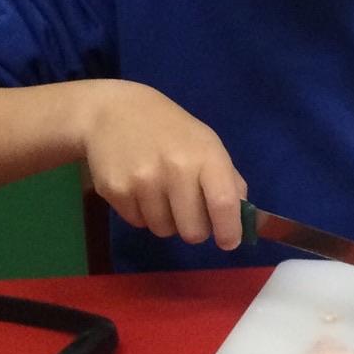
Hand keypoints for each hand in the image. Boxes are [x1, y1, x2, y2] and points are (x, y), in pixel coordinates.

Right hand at [79, 81, 246, 249]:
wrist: (112, 111)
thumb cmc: (169, 130)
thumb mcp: (206, 144)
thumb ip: (227, 180)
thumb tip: (241, 219)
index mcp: (205, 156)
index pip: (223, 203)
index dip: (229, 230)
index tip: (229, 242)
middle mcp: (175, 169)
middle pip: (193, 231)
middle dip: (195, 229)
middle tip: (190, 213)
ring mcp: (142, 181)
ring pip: (164, 231)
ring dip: (167, 221)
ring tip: (161, 193)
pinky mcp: (115, 191)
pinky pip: (138, 223)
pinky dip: (142, 214)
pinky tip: (139, 188)